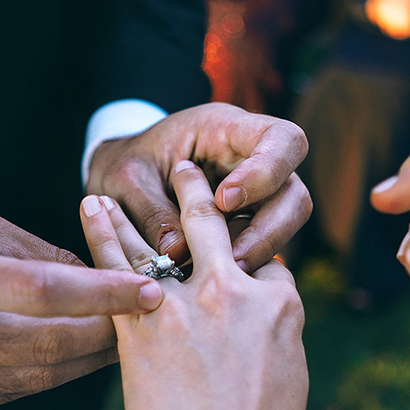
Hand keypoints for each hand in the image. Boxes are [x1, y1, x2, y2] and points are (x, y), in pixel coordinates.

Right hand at [0, 211, 162, 409]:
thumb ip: (35, 253)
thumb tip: (103, 280)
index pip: (36, 291)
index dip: (101, 294)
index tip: (152, 290)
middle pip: (43, 345)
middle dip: (106, 334)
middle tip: (151, 319)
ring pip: (34, 377)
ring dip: (87, 359)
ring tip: (123, 337)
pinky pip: (11, 392)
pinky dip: (50, 374)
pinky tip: (76, 356)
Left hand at [79, 162, 308, 409]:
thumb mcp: (289, 382)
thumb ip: (275, 343)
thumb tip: (260, 332)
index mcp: (280, 308)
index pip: (268, 265)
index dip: (252, 260)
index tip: (236, 254)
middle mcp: (235, 293)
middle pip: (216, 228)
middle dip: (199, 193)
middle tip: (187, 169)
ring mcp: (186, 307)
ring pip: (159, 238)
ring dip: (139, 205)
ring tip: (119, 183)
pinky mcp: (140, 327)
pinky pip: (116, 268)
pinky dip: (102, 235)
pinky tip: (92, 211)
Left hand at [86, 103, 311, 273]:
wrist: (116, 187)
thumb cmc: (124, 168)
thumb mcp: (126, 180)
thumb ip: (152, 211)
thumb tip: (180, 253)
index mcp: (226, 130)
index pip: (281, 139)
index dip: (266, 170)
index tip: (224, 201)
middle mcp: (251, 161)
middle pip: (293, 191)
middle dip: (269, 227)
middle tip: (230, 258)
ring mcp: (256, 197)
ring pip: (286, 224)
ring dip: (261, 251)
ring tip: (222, 274)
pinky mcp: (249, 228)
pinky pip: (265, 247)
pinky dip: (247, 263)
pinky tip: (218, 279)